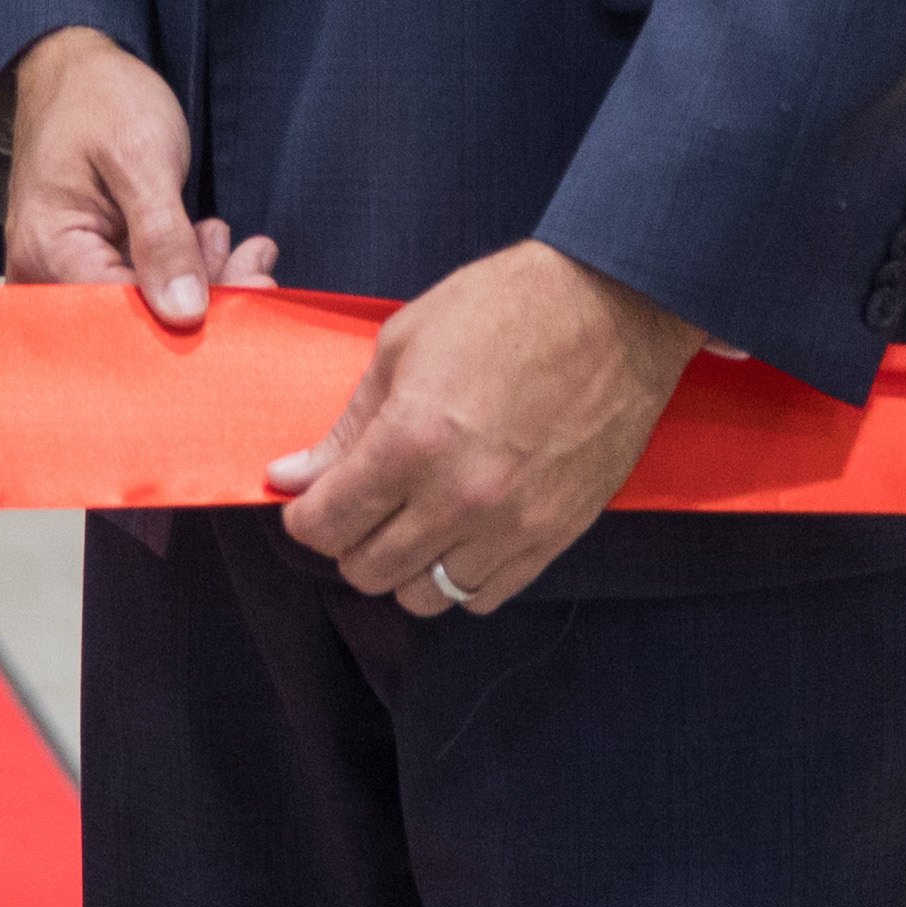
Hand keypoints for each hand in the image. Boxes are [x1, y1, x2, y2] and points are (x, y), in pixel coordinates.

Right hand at [0, 24, 271, 324]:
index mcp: (46, 248)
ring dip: (203, 281)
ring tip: (238, 243)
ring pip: (145, 306)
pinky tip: (212, 241)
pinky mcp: (91, 264)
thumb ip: (162, 238)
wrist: (75, 69)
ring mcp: (67, 270)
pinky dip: (185, 269)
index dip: (194, 311)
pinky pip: (140, 285)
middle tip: (258, 264)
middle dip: (207, 297)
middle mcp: (45, 272)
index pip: (124, 312)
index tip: (256, 287)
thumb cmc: (99, 99)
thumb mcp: (141, 157)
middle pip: (135, 318)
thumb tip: (185, 313)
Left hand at [270, 240, 703, 619]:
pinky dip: (457, 577)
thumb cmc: (502, 310)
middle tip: (357, 507)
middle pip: (368, 570)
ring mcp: (512, 526)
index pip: (327, 525)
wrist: (614, 310)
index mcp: (410, 442)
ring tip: (408, 524)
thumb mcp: (401, 347)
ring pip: (424, 596)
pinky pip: (484, 596)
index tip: (308, 501)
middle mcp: (459, 498)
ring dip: (402, 567)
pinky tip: (456, 537)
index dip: (303, 517)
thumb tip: (291, 477)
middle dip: (347, 542)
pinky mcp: (556, 536)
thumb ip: (346, 427)